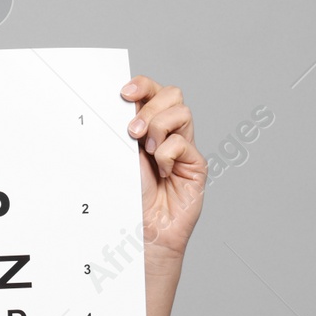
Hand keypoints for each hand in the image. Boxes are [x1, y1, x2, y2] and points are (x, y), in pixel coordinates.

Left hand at [121, 76, 205, 264]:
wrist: (142, 230)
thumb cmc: (127, 196)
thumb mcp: (119, 154)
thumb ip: (124, 128)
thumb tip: (120, 101)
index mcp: (147, 127)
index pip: (152, 91)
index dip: (142, 85)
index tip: (124, 93)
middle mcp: (168, 134)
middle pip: (172, 94)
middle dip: (150, 107)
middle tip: (132, 133)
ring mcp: (184, 148)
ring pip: (182, 112)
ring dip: (159, 128)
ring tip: (147, 152)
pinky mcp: (196, 165)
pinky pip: (183, 143)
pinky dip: (167, 155)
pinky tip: (162, 173)